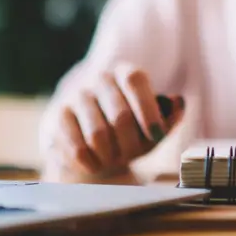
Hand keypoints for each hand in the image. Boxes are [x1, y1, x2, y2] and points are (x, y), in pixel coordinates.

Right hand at [42, 62, 184, 178]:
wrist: (88, 145)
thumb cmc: (128, 133)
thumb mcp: (151, 126)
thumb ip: (169, 116)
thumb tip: (179, 103)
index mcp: (125, 73)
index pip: (135, 80)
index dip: (147, 108)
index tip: (156, 134)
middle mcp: (99, 78)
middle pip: (120, 116)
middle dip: (130, 144)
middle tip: (131, 155)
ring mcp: (76, 96)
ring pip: (98, 135)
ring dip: (110, 156)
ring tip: (112, 158)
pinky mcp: (57, 117)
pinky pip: (78, 148)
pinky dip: (91, 163)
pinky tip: (94, 162)